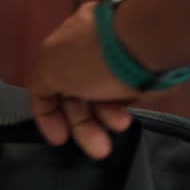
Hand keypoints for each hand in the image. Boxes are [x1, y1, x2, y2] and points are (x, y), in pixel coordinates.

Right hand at [28, 2, 139, 159]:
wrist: (150, 43)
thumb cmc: (95, 55)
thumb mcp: (49, 68)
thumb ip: (40, 83)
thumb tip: (46, 95)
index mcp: (64, 42)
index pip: (46, 83)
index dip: (48, 114)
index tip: (59, 138)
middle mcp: (88, 50)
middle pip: (75, 96)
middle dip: (83, 125)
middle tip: (96, 147)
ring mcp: (117, 61)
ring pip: (103, 99)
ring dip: (105, 119)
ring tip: (119, 126)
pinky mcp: (141, 70)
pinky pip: (126, 97)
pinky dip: (122, 110)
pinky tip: (125, 118)